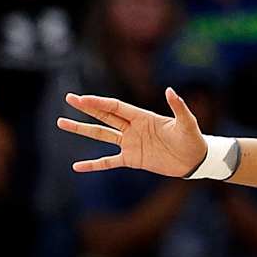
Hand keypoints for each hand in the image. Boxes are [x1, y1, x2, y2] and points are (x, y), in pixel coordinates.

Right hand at [58, 87, 207, 175]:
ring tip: (62, 123)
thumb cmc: (192, 138)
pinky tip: (77, 166)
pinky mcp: (132, 159)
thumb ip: (178, 106)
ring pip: (101, 135)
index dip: (99, 102)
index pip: (115, 107)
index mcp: (142, 116)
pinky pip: (108, 162)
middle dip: (87, 107)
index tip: (82, 98)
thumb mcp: (187, 122)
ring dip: (82, 130)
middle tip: (68, 99)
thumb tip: (170, 90)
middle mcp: (132, 128)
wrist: (194, 160)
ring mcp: (130, 144)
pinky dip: (93, 164)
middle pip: (104, 116)